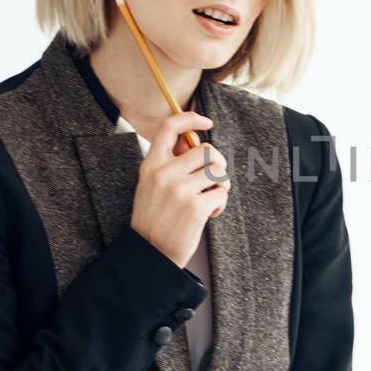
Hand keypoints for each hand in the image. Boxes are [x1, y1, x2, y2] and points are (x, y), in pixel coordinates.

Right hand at [128, 111, 228, 266]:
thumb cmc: (154, 217)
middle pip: (206, 150)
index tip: (206, 121)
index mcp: (151, 165)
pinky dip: (220, 202)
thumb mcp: (150, 184)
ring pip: (218, 170)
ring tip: (211, 197)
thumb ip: (169, 163)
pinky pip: (221, 193)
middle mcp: (164, 173)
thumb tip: (192, 140)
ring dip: (221, 184)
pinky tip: (210, 212)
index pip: (169, 127)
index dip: (190, 118)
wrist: (149, 252)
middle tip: (213, 179)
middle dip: (217, 163)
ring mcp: (180, 190)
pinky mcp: (195, 207)